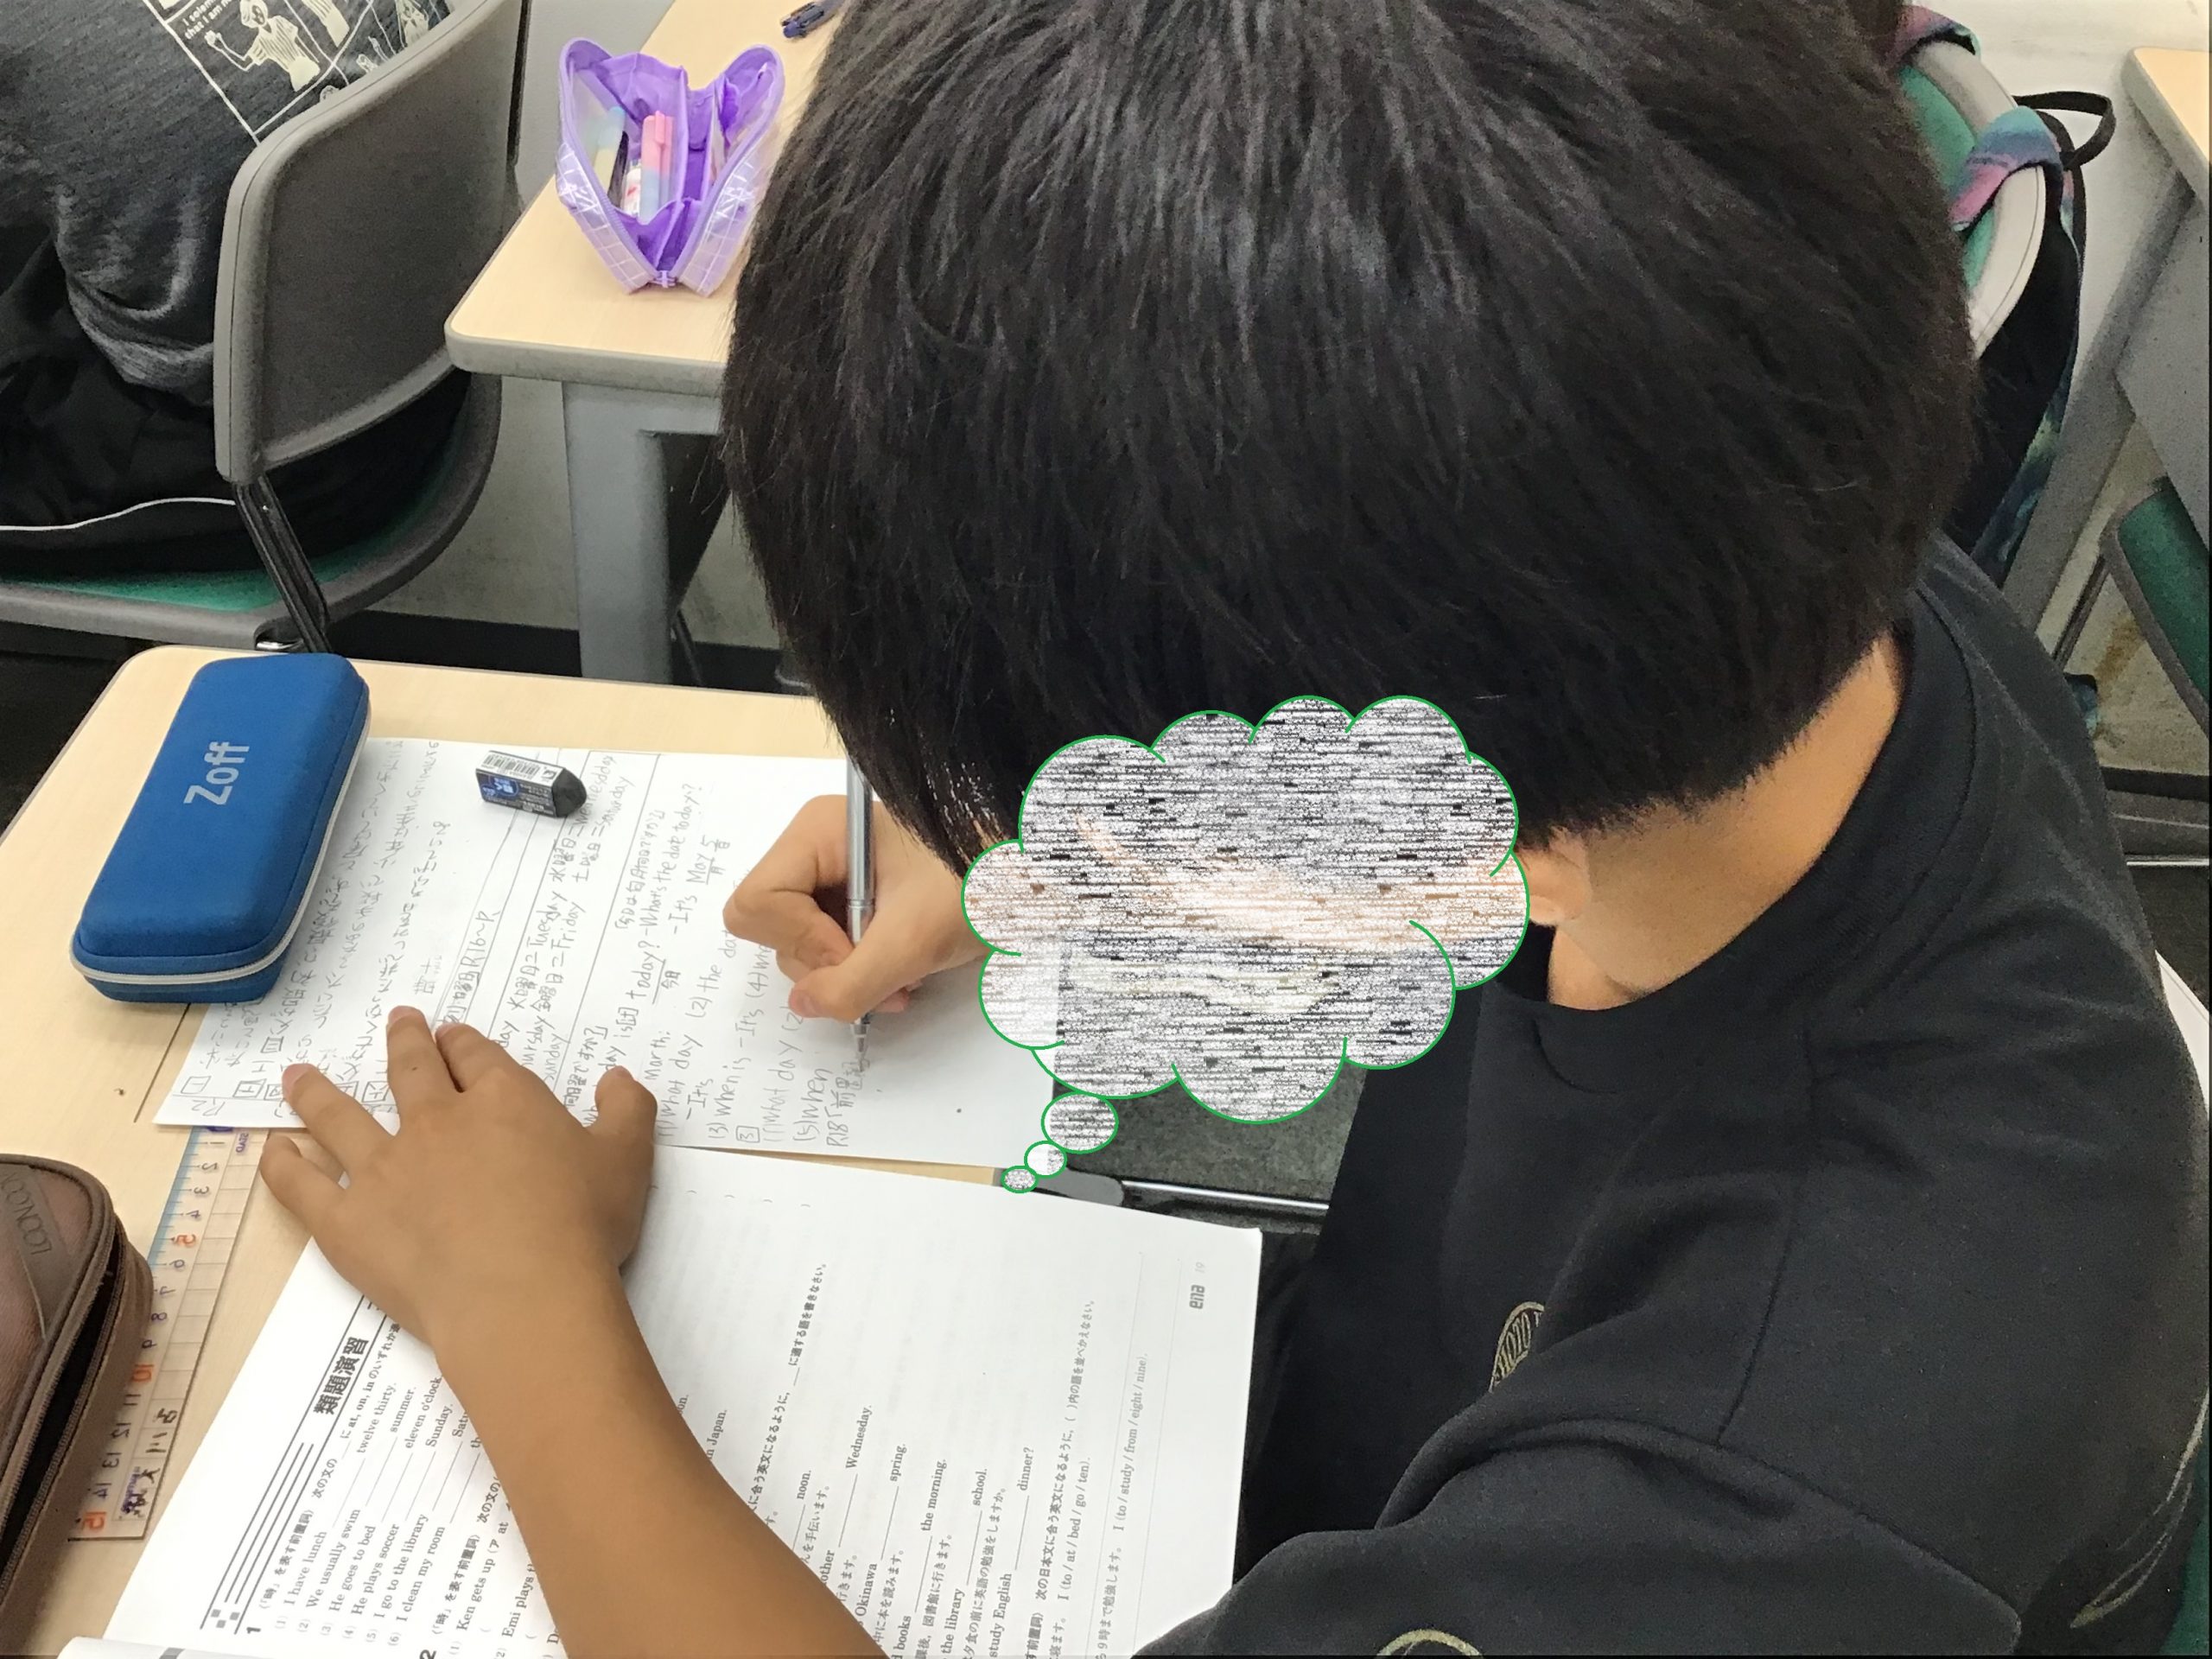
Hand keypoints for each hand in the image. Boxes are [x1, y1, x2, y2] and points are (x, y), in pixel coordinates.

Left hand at [259, 1007, 655, 1350]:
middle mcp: (437, 1122)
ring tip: (297, 1075)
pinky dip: (283, 1167)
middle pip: (410, 1071)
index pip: (476, 1056)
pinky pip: (303, 1187)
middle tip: (397, 1024)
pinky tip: (273, 1152)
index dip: (463, 1042)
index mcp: (504, 1100)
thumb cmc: (582, 1228)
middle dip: (403, 1043)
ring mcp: (384, 1169)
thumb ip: (627, 1112)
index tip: (452, 1035)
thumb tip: (619, 1079)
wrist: (521, 1296)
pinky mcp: (347, 1221)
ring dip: (316, 1092)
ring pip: (340, 1117)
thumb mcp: (628, 1162)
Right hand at [723, 795, 984, 1021]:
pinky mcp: (851, 901)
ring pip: (801, 946)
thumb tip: (804, 1005)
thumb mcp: (914, 940)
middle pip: (773, 929)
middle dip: (828, 964)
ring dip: (851, 975)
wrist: (1029, 878)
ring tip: (905, 975)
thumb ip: (852, 982)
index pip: (757, 904)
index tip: (856, 952)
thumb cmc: (977, 885)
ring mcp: (831, 876)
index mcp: (819, 831)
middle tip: (886, 972)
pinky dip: (862, 970)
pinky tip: (903, 970)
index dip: (801, 942)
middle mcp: (815, 848)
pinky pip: (829, 948)